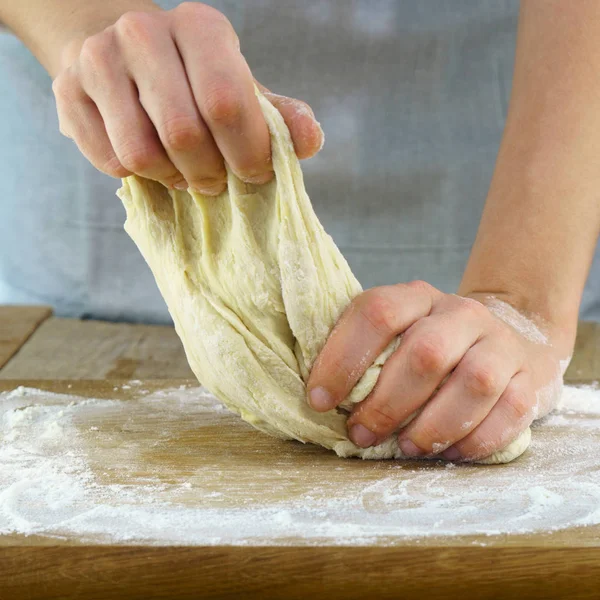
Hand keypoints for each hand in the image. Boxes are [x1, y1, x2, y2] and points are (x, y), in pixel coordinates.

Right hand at [52, 2, 322, 193]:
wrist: (124, 57)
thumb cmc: (195, 82)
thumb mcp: (243, 91)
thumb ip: (278, 118)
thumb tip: (309, 140)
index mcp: (199, 27)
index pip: (227, 103)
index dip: (247, 153)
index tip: (255, 174)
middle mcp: (143, 31)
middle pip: (184, 133)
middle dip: (210, 173)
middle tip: (217, 181)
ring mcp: (99, 59)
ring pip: (142, 154)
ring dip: (173, 177)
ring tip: (186, 173)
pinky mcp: (67, 91)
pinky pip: (111, 161)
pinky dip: (140, 177)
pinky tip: (153, 162)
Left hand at [307, 281, 569, 461]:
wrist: (509, 334)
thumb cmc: (433, 344)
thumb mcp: (398, 332)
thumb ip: (363, 353)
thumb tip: (317, 399)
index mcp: (417, 297)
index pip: (376, 313)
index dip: (341, 358)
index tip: (319, 401)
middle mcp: (461, 313)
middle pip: (425, 354)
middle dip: (386, 405)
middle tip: (360, 435)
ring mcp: (501, 344)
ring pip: (473, 383)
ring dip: (431, 426)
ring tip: (404, 448)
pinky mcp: (530, 379)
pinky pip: (510, 413)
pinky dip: (474, 441)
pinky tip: (448, 453)